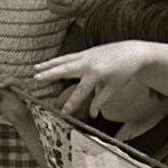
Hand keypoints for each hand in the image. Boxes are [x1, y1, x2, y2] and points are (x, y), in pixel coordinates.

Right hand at [34, 41, 151, 118]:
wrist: (133, 52)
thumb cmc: (124, 71)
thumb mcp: (114, 87)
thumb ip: (101, 100)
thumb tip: (92, 115)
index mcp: (96, 74)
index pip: (80, 92)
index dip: (71, 103)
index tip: (62, 112)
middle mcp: (88, 63)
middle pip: (65, 70)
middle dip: (50, 75)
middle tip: (36, 80)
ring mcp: (86, 55)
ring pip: (64, 61)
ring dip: (49, 65)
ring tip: (35, 69)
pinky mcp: (86, 52)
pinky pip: (68, 57)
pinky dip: (57, 60)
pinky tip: (48, 63)